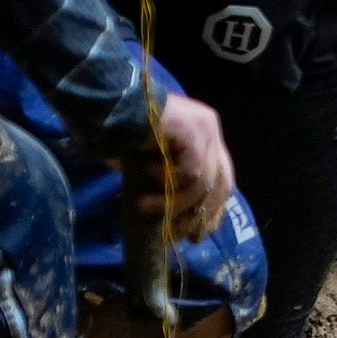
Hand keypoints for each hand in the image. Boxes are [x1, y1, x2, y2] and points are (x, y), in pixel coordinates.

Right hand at [121, 93, 236, 228]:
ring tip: (145, 205)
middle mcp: (211, 129)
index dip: (214, 208)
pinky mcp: (194, 130)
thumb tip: (172, 216)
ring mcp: (206, 128)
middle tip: (181, 234)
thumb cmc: (127, 130)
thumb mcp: (155, 162)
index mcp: (206, 135)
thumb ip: (169, 180)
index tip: (201, 233)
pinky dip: (169, 179)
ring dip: (174, 201)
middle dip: (201, 213)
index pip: (223, 178)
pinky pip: (191, 171)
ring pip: (202, 182)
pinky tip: (147, 173)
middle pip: (221, 182)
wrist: (113, 103)